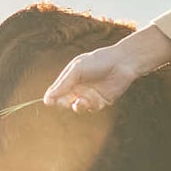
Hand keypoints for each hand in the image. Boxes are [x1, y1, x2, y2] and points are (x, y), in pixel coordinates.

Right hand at [42, 26, 170, 111]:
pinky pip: (90, 108)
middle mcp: (79, 87)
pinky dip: (89, 106)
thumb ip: (63, 84)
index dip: (52, 97)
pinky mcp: (101, 101)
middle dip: (63, 103)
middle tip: (64, 102)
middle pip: (65, 101)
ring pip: (77, 107)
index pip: (57, 90)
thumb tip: (47, 98)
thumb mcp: (77, 70)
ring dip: (76, 106)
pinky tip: (91, 100)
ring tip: (80, 101)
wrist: (122, 63)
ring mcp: (90, 94)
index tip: (48, 102)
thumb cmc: (98, 61)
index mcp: (71, 77)